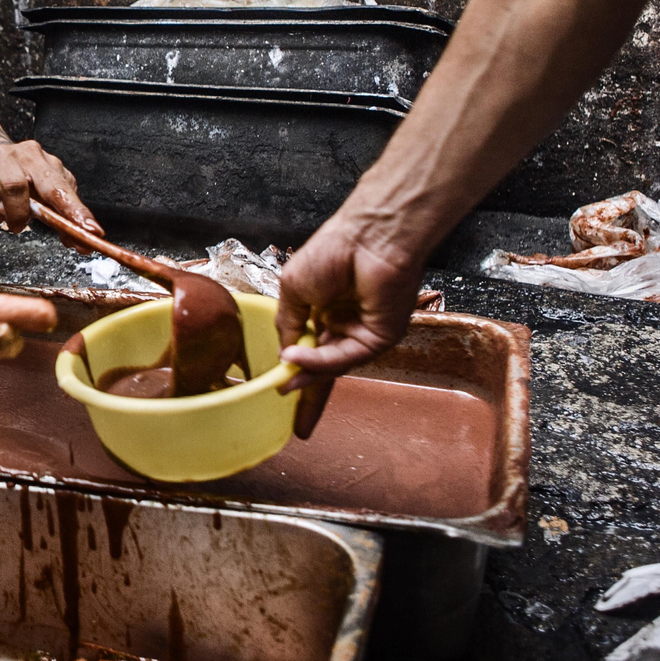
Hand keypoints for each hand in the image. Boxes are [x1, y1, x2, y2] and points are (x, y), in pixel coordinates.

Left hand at [0, 140, 101, 235]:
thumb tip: (4, 211)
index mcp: (2, 159)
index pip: (14, 186)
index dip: (16, 210)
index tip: (15, 227)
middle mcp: (29, 156)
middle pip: (53, 185)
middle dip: (73, 210)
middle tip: (88, 230)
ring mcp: (49, 162)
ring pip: (67, 190)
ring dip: (79, 217)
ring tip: (87, 239)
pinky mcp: (61, 172)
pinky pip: (71, 194)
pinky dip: (76, 215)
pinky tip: (79, 230)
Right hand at [273, 209, 424, 436]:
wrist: (369, 235)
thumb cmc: (332, 250)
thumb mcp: (293, 290)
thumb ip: (288, 326)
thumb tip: (285, 356)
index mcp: (323, 310)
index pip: (308, 348)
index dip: (294, 370)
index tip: (279, 391)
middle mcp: (344, 323)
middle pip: (325, 367)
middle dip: (310, 393)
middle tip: (298, 425)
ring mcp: (362, 331)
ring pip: (334, 365)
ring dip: (310, 376)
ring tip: (287, 384)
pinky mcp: (380, 336)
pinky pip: (348, 356)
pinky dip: (323, 362)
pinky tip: (299, 361)